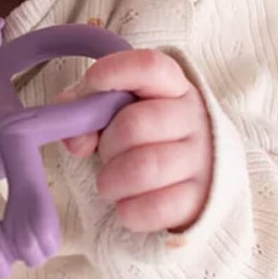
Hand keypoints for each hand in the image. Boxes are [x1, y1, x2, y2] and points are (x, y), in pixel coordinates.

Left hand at [54, 48, 212, 234]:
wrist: (198, 179)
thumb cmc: (147, 140)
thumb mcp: (120, 114)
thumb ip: (89, 111)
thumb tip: (75, 137)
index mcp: (173, 88)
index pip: (149, 67)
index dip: (115, 71)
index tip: (94, 83)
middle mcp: (193, 119)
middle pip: (133, 125)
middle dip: (106, 146)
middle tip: (107, 156)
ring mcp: (202, 159)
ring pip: (142, 168)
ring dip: (112, 181)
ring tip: (112, 184)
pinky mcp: (200, 199)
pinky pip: (153, 207)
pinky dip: (129, 211)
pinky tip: (129, 205)